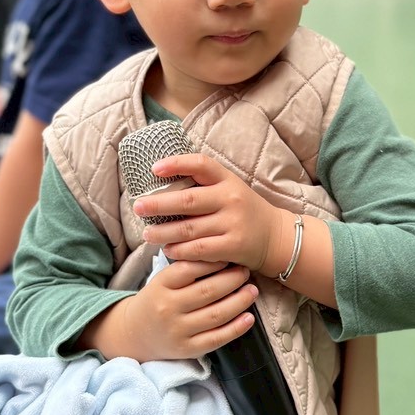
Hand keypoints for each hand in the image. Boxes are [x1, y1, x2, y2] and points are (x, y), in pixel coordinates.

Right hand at [106, 259, 257, 362]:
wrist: (134, 334)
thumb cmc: (156, 300)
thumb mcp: (162, 280)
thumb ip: (186, 268)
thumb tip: (221, 254)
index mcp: (160, 285)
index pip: (189, 269)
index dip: (213, 261)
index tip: (229, 256)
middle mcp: (168, 308)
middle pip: (207, 291)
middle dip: (232, 279)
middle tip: (245, 271)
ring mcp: (178, 330)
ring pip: (216, 314)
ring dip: (240, 301)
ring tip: (252, 290)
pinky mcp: (187, 349)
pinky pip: (216, 339)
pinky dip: (236, 328)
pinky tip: (249, 318)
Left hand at [133, 154, 291, 275]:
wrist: (276, 237)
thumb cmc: (243, 211)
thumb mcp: (229, 189)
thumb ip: (203, 186)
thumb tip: (162, 185)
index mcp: (227, 180)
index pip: (201, 164)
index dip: (176, 164)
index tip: (154, 168)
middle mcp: (230, 199)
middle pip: (187, 200)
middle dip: (158, 204)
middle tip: (138, 208)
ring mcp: (232, 223)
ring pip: (189, 228)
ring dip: (163, 232)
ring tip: (147, 234)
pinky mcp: (233, 246)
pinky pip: (199, 249)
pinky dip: (180, 251)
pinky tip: (168, 250)